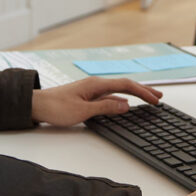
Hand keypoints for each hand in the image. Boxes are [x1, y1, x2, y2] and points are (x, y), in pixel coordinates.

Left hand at [31, 77, 161, 127]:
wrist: (36, 105)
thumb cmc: (55, 107)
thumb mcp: (82, 111)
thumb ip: (105, 107)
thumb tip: (126, 105)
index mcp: (96, 84)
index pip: (126, 86)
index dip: (143, 92)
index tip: (156, 100)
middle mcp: (95, 84)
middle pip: (125, 85)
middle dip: (143, 91)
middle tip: (159, 98)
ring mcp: (91, 90)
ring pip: (118, 90)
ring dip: (134, 94)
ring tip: (148, 99)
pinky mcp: (87, 96)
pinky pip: (110, 95)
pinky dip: (122, 98)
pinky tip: (126, 103)